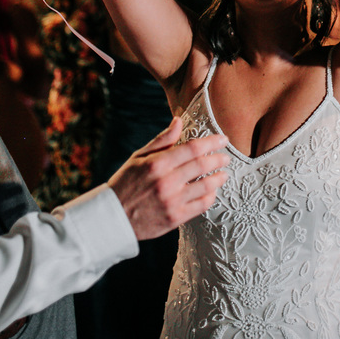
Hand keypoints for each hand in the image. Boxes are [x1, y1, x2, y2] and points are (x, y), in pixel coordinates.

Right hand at [107, 117, 229, 239]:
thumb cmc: (126, 183)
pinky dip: (210, 196)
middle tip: (226, 157)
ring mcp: (171, 201)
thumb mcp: (139, 157)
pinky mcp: (175, 218)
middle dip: (219, 159)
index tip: (223, 139)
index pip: (192, 148)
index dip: (211, 142)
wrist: (113, 217)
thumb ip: (162, 140)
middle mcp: (166, 181)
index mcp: (157, 163)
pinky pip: (201, 206)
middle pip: (202, 166)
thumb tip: (179, 121)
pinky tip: (212, 191)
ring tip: (223, 174)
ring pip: (206, 186)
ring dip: (219, 178)